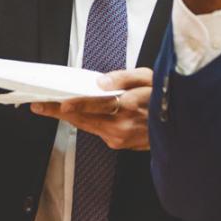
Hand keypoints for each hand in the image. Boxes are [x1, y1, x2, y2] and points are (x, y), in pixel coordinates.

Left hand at [29, 67, 153, 149]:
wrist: (181, 123)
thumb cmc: (164, 96)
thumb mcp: (149, 77)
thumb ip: (123, 77)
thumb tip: (101, 82)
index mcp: (130, 108)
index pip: (97, 105)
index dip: (77, 104)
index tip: (59, 103)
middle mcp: (122, 127)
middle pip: (85, 119)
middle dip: (60, 112)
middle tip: (39, 105)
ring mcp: (120, 138)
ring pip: (87, 126)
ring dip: (69, 117)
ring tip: (49, 107)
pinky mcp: (119, 144)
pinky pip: (96, 130)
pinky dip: (84, 121)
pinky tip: (74, 113)